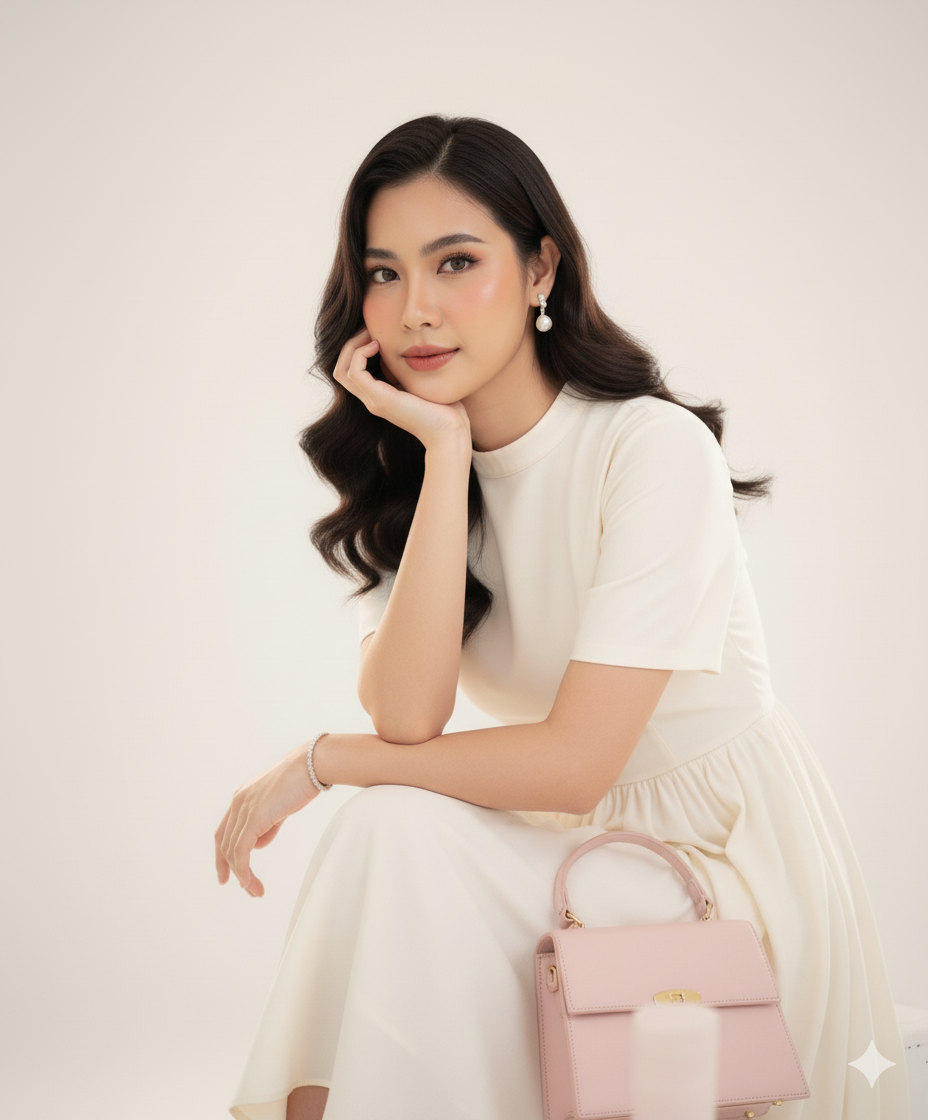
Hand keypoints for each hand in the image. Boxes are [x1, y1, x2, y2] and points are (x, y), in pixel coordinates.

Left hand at [214, 743, 317, 896]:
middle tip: (245, 888)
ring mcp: (244, 809)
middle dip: (231, 869)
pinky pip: (241, 851)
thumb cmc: (302, 781)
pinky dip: (243, 870)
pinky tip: (250, 882)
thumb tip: (258, 844)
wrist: (312, 765)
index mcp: (242, 797)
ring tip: (254, 890)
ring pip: (232, 851)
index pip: (224, 832)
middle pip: (224, 843)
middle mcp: (237, 802)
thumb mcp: (280, 807)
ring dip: (242, 875)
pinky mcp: (254, 817)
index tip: (226, 875)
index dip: (222, 855)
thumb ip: (267, 825)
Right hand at [333, 328, 470, 450]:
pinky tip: (377, 345)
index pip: (352, 372)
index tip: (376, 333)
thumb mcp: (421, 382)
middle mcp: (372, 400)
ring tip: (372, 335)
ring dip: (353, 346)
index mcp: (380, 397)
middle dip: (351, 345)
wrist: (449, 431)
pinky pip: (354, 372)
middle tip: (369, 329)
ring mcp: (373, 401)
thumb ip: (410, 369)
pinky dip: (360, 354)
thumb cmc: (444, 408)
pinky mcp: (379, 399)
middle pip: (340, 370)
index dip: (358, 349)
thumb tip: (409, 348)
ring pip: (341, 370)